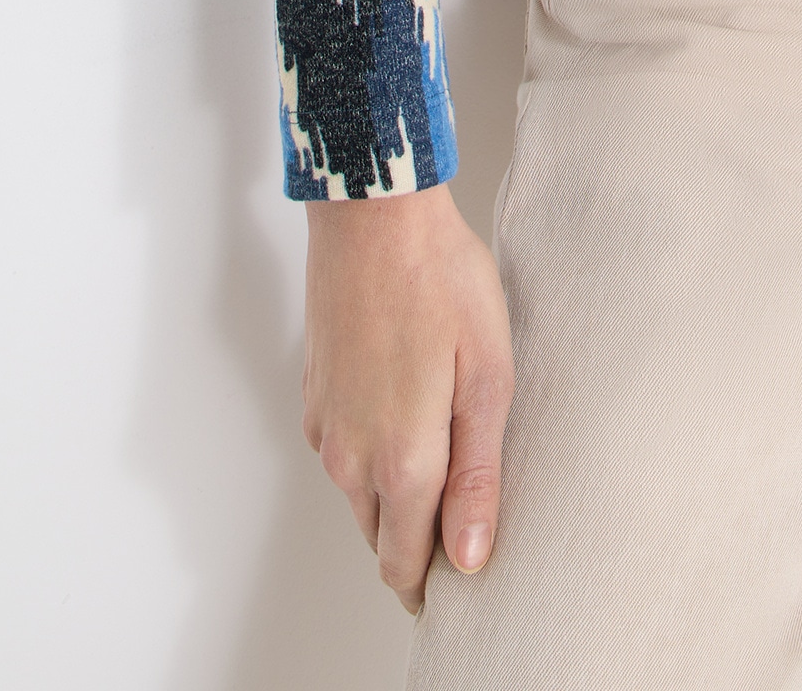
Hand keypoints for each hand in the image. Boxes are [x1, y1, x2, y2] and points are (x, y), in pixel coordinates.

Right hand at [302, 182, 514, 611]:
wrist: (375, 216)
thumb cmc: (440, 281)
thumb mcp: (487, 378)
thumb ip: (477, 476)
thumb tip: (469, 557)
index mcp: (400, 461)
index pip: (406, 565)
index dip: (432, 585)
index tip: (463, 580)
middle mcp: (350, 458)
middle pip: (380, 537)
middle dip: (416, 546)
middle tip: (465, 519)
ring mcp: (326, 427)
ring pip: (360, 496)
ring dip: (395, 499)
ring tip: (446, 458)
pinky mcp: (314, 396)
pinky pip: (344, 454)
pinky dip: (373, 455)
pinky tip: (408, 413)